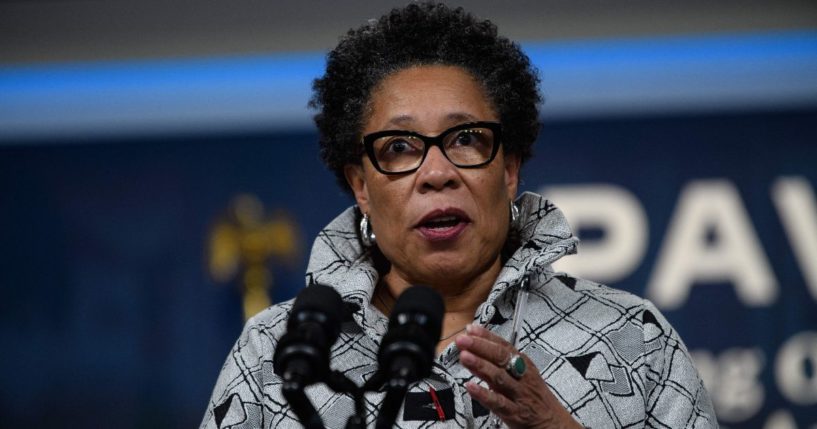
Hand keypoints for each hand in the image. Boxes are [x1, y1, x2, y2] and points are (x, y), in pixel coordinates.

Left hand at [456, 324, 582, 428]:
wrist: (553, 423)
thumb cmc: (534, 397)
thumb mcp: (520, 376)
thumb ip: (495, 364)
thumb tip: (473, 350)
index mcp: (523, 364)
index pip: (504, 346)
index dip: (487, 336)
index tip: (471, 329)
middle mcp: (522, 376)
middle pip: (502, 358)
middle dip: (481, 347)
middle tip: (464, 340)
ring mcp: (519, 394)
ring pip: (499, 377)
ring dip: (481, 365)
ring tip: (465, 357)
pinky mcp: (515, 413)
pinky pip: (498, 402)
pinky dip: (484, 394)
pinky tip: (471, 387)